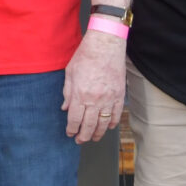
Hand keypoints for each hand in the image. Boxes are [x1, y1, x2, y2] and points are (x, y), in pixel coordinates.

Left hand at [61, 27, 126, 142]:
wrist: (106, 44)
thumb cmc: (86, 55)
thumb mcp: (70, 73)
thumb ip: (67, 93)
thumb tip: (65, 108)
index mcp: (80, 94)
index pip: (74, 119)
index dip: (71, 129)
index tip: (70, 133)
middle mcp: (95, 99)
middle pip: (89, 125)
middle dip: (83, 136)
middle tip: (80, 140)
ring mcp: (109, 98)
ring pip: (103, 123)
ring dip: (97, 133)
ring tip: (93, 137)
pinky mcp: (119, 95)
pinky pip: (116, 114)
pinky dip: (112, 123)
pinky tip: (108, 126)